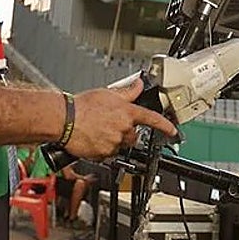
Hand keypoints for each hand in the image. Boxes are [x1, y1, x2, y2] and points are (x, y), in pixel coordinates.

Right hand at [63, 77, 177, 159]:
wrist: (64, 120)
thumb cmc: (82, 106)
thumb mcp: (107, 93)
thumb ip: (127, 92)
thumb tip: (138, 85)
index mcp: (126, 112)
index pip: (152, 119)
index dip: (165, 126)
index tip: (173, 131)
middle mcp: (123, 128)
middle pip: (134, 136)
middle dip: (126, 132)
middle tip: (110, 125)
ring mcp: (114, 142)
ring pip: (120, 145)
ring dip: (114, 140)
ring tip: (98, 130)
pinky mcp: (104, 154)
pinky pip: (108, 154)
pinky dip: (103, 148)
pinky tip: (93, 138)